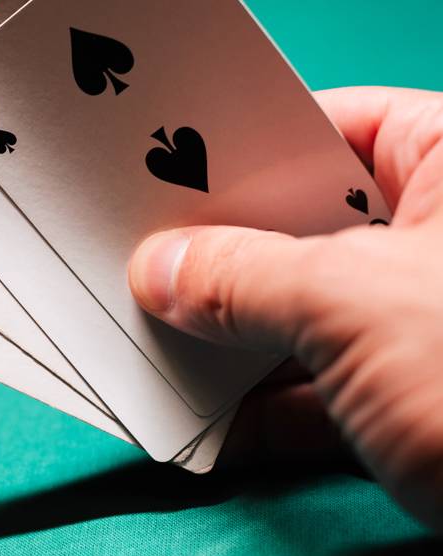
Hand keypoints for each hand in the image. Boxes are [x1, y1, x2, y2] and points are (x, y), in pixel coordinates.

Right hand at [129, 86, 442, 531]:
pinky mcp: (419, 402)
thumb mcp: (356, 303)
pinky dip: (263, 408)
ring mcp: (431, 324)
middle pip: (305, 227)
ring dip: (232, 341)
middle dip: (222, 257)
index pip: (327, 128)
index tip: (162, 185)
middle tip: (148, 264)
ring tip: (159, 344)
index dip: (239, 154)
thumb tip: (167, 269)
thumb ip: (245, 278)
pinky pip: (320, 390)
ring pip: (307, 314)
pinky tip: (209, 421)